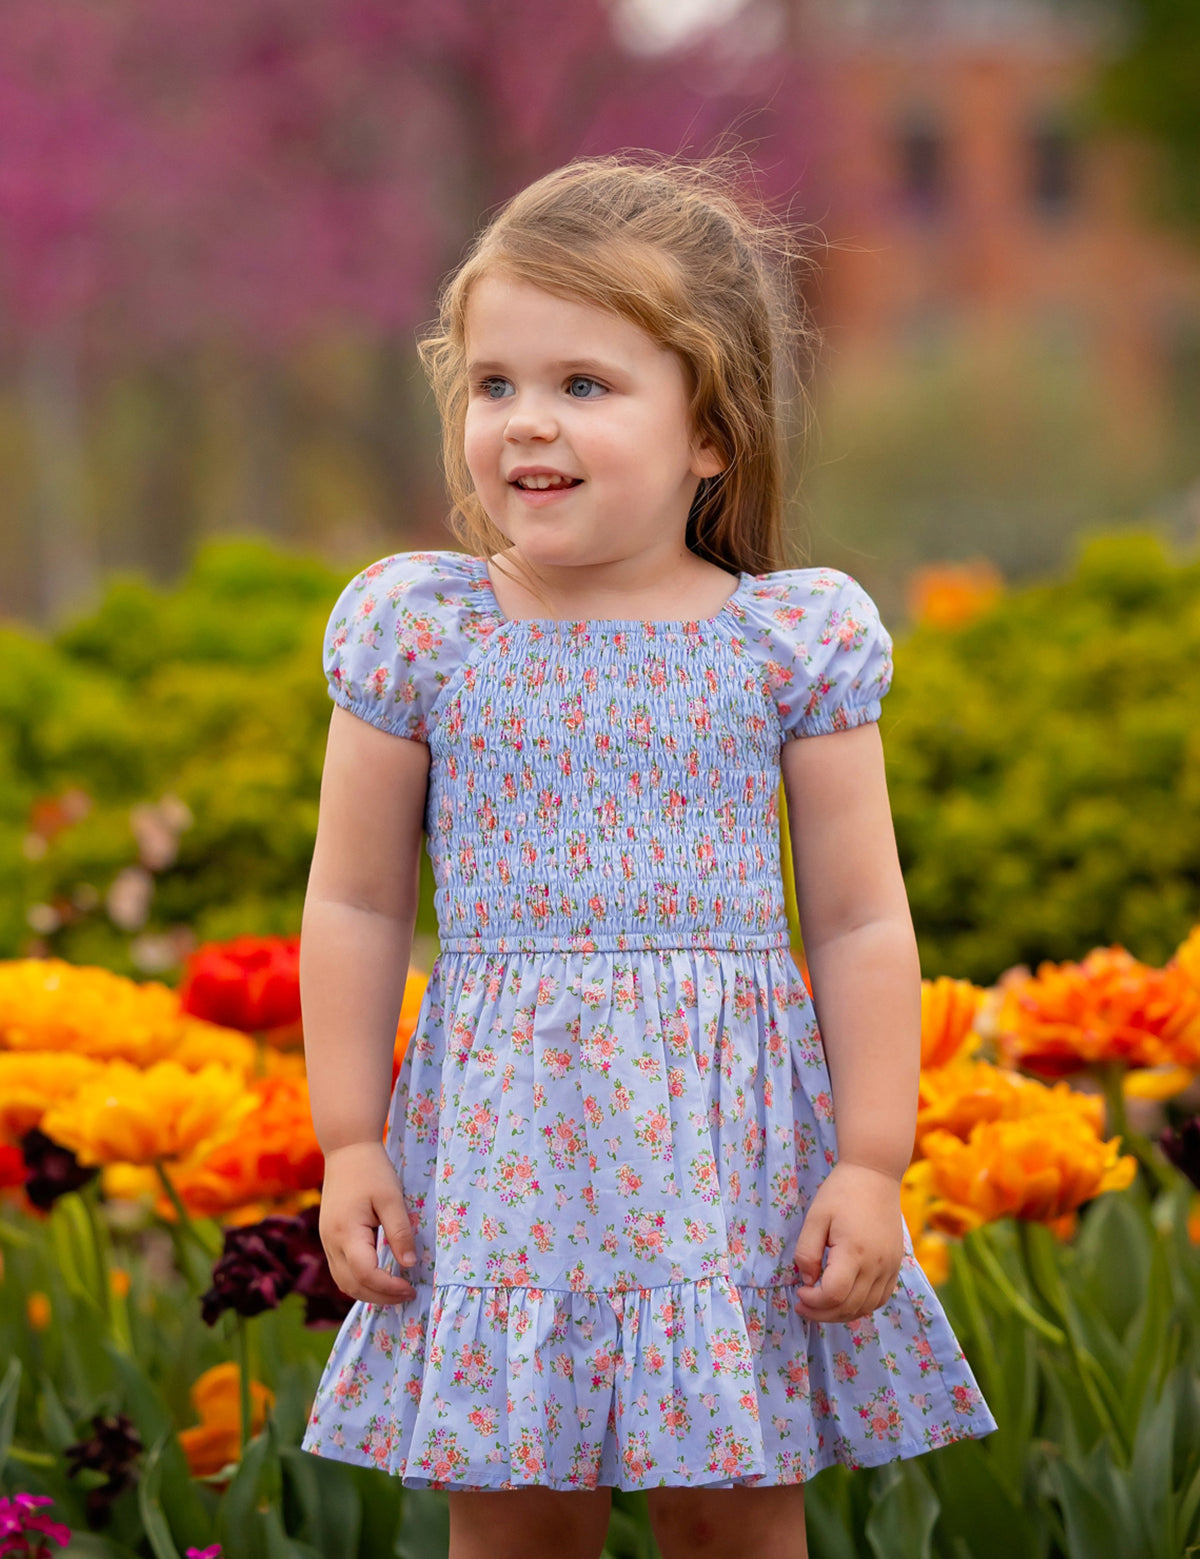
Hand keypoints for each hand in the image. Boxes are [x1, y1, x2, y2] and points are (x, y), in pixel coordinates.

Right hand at [318, 1140, 418, 1305]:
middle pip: (351, 1285)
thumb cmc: (372, 1170)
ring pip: (343, 1282)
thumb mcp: (392, 1198)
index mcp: (346, 1233)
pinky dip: (359, 1281)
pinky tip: (379, 1277)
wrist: (347, 1149)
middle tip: (408, 1294)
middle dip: (380, 1297)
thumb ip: (400, 1232)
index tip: (410, 1288)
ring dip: (368, 1292)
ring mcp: (327, 1242)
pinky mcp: (329, 1238)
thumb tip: (409, 1265)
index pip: (365, 1274)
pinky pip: (341, 1270)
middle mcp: (331, 1243)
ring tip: (396, 1291)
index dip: (388, 1288)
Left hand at [792, 1160, 904, 1324]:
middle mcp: (877, 1264)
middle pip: (850, 1307)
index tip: (799, 1292)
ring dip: (841, 1314)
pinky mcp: (896, 1265)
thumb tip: (809, 1281)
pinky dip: (861, 1306)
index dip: (814, 1301)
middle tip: (803, 1306)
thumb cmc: (841, 1192)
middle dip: (822, 1313)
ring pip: (867, 1308)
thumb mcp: (815, 1217)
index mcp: (855, 1251)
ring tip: (821, 1306)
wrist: (876, 1175)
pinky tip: (844, 1299)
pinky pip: (880, 1298)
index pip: (835, 1294)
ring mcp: (890, 1267)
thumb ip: (807, 1252)